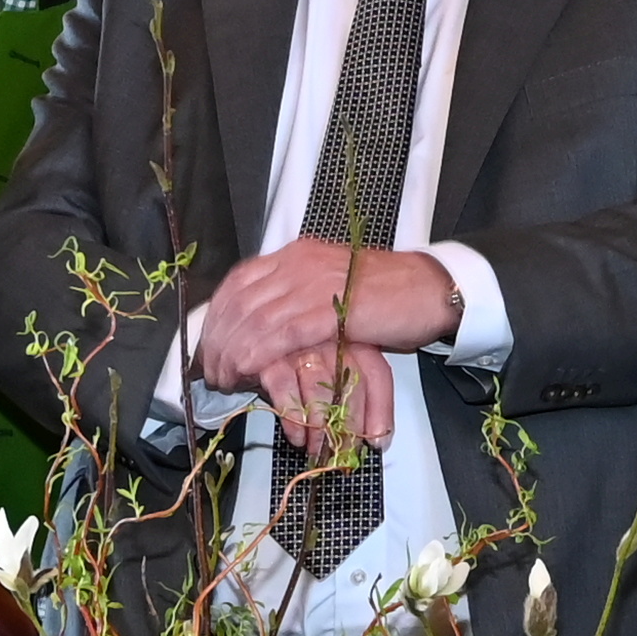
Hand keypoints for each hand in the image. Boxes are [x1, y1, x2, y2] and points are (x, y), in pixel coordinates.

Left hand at [199, 238, 461, 397]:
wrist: (427, 289)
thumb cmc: (384, 293)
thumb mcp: (329, 284)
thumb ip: (296, 294)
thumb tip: (263, 322)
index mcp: (294, 255)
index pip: (238, 282)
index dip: (217, 317)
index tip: (208, 347)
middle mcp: (297, 264)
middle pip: (239, 303)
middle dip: (218, 341)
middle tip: (211, 372)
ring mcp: (313, 285)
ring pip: (255, 319)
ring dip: (233, 353)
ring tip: (226, 380)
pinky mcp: (331, 310)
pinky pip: (282, 334)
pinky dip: (258, 354)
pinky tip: (248, 372)